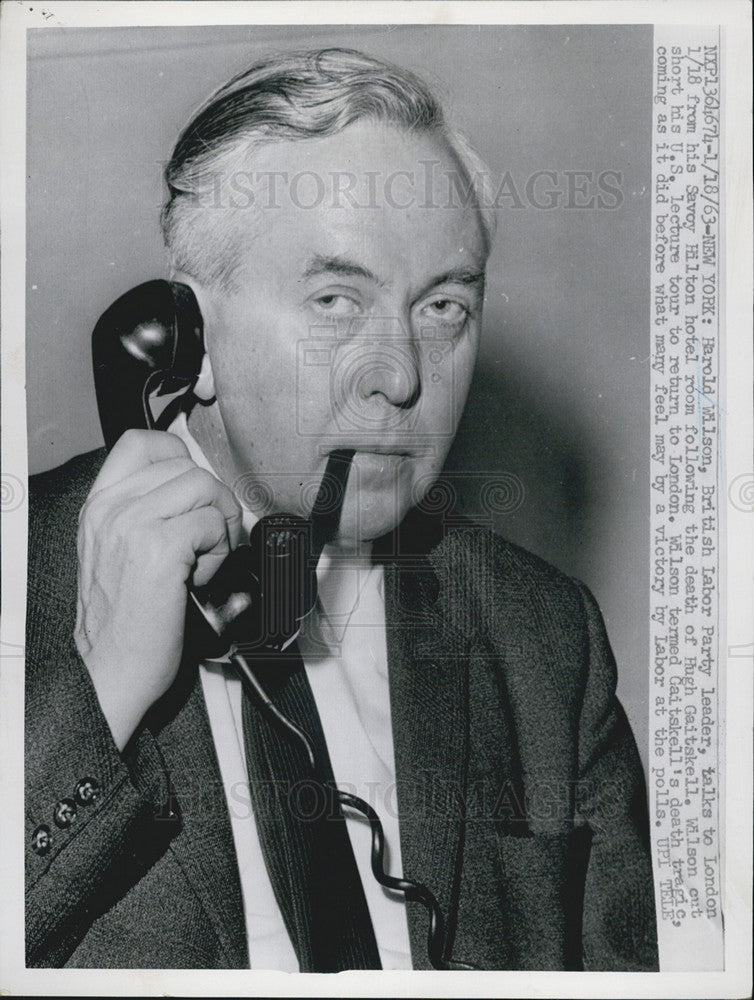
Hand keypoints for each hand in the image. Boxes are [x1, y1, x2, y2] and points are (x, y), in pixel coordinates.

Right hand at [75, 429, 242, 750]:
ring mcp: (133, 524)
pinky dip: (220, 551)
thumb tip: (202, 494)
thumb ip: (147, 516)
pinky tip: (201, 578)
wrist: (108, 671)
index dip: (181, 456)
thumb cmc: (121, 624)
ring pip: (204, 487)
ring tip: (205, 560)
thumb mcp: (118, 554)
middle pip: (186, 465)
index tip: (198, 489)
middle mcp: (111, 508)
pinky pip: (212, 524)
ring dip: (219, 523)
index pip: (141, 443)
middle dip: (214, 499)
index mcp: (99, 506)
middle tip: (214, 537)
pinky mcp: (160, 548)